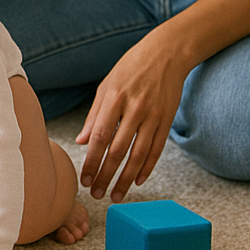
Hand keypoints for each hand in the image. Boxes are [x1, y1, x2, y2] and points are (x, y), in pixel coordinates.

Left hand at [75, 29, 187, 201]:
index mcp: (114, 98)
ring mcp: (153, 116)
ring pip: (138, 155)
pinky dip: (147, 168)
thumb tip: (82, 142)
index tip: (84, 179)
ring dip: (126, 179)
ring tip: (116, 195)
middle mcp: (134, 108)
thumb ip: (94, 115)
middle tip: (96, 194)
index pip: (100, 137)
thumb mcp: (107, 86)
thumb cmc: (130, 68)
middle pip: (118, 150)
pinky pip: (156, 150)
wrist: (166, 54)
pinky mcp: (167, 120)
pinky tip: (137, 181)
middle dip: (106, 176)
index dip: (92, 161)